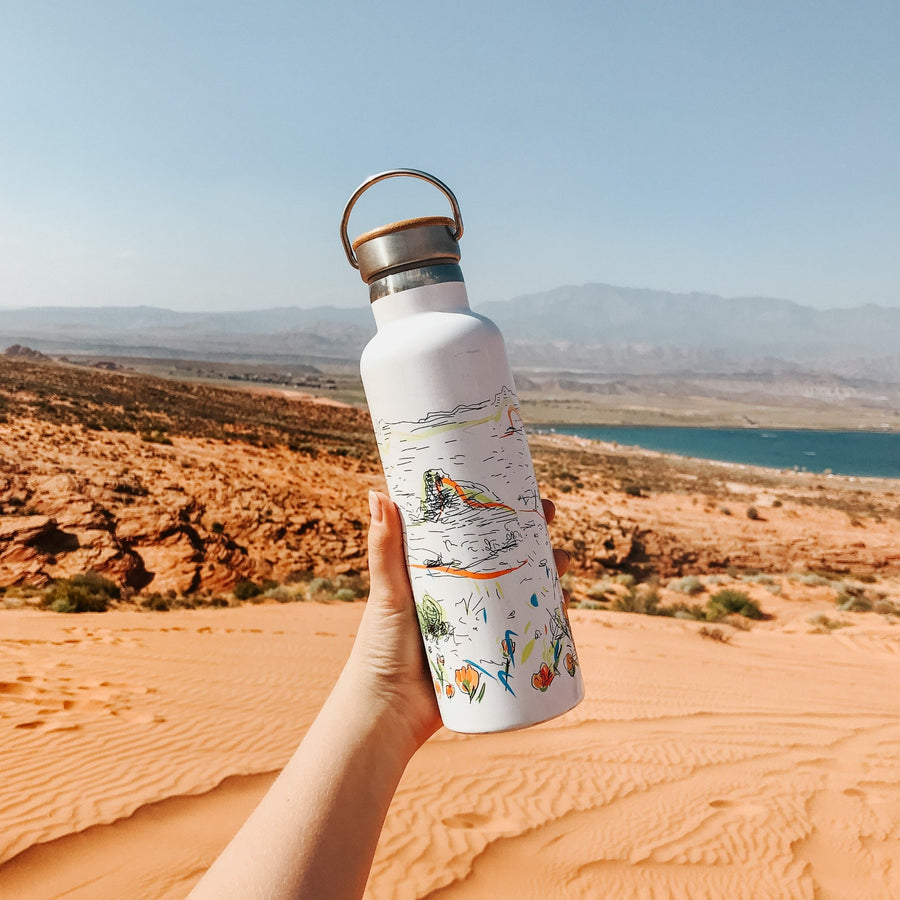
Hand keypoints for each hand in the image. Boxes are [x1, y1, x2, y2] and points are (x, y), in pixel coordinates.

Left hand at [348, 491, 568, 754]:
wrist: (389, 712)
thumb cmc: (379, 647)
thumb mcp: (388, 593)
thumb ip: (384, 549)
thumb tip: (377, 493)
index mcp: (437, 574)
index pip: (472, 534)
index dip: (497, 512)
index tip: (518, 491)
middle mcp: (461, 595)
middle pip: (504, 558)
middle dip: (532, 537)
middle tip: (550, 518)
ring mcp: (479, 624)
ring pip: (521, 591)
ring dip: (547, 572)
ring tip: (562, 561)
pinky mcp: (492, 654)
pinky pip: (526, 631)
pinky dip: (548, 616)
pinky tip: (564, 604)